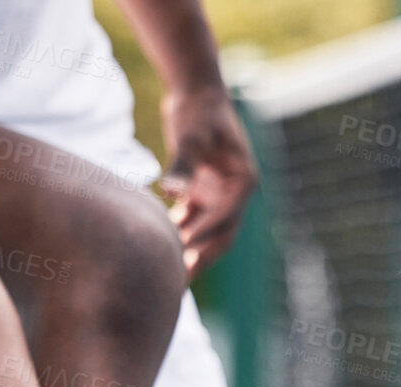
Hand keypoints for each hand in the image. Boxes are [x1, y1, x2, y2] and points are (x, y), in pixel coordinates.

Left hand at [158, 86, 257, 277]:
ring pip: (206, 233)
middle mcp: (235, 193)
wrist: (195, 89)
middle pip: (220, 235)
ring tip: (167, 277)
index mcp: (243, 182)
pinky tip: (157, 246)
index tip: (179, 252)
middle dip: (200, 258)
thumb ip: (183, 164)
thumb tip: (172, 190)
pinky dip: (178, 233)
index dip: (202, 237)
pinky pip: (192, 221)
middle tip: (177, 283)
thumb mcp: (190, 135)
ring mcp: (220, 194)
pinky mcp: (203, 191)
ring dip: (189, 252)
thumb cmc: (197, 110)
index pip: (224, 219)